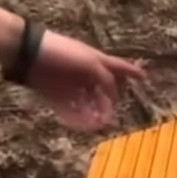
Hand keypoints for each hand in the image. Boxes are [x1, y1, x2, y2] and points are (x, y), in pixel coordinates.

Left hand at [27, 31, 144, 130]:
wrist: (30, 54)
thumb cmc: (64, 53)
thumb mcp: (91, 63)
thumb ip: (105, 78)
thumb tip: (113, 94)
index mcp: (97, 61)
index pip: (119, 67)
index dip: (133, 72)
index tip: (145, 78)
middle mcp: (86, 74)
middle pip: (103, 90)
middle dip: (108, 103)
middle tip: (110, 116)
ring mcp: (72, 84)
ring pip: (88, 102)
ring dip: (93, 113)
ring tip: (97, 123)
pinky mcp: (58, 94)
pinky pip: (70, 108)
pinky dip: (76, 117)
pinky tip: (81, 124)